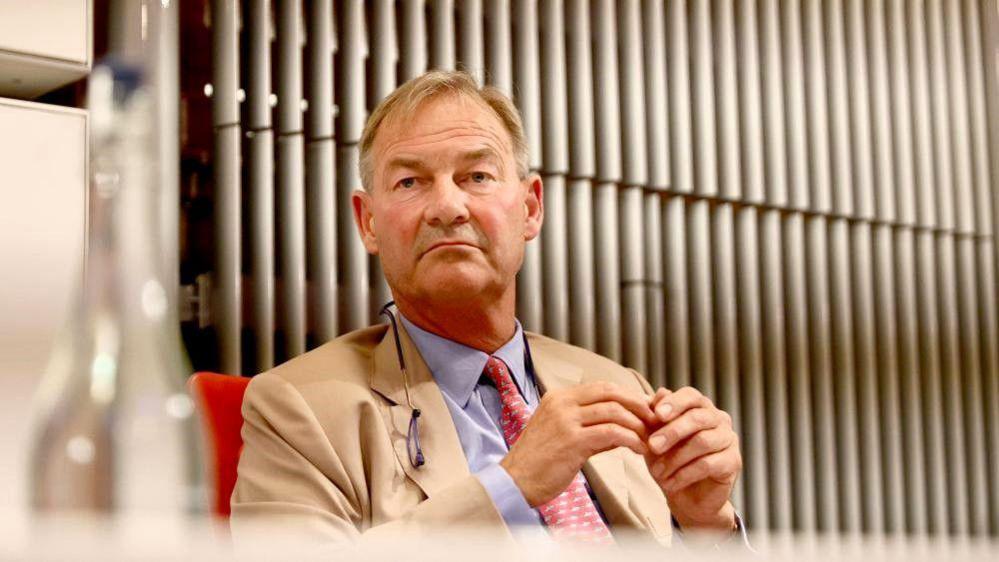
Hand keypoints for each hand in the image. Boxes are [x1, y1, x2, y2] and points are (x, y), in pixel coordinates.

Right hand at [501, 382, 656, 506]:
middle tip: (655, 419)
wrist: (515, 482)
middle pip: (610, 392)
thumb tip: (624, 427)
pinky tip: (639, 449)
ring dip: (638, 424)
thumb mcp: (564, 436)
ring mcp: (565, 420)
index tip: (645, 409)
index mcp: (558, 397)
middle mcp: (561, 403)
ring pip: (614, 411)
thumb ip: (592, 427)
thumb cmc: (539, 463)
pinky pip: (611, 433)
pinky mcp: (572, 440)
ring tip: (650, 438)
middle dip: (637, 404)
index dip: (627, 396)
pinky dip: (631, 439)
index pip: (602, 387)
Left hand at [645, 387, 740, 530]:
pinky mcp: (733, 462)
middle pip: (697, 418)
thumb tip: (659, 393)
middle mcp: (718, 419)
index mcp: (699, 407)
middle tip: (653, 446)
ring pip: (702, 441)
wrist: (685, 497)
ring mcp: (728, 439)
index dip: (674, 403)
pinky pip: (708, 464)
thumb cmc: (668, 461)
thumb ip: (655, 418)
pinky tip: (671, 483)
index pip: (691, 396)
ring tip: (657, 472)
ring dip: (676, 458)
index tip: (657, 414)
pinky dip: (685, 474)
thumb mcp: (654, 439)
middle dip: (672, 432)